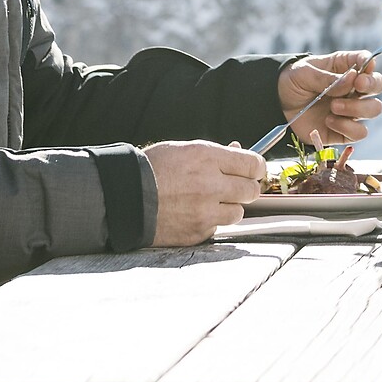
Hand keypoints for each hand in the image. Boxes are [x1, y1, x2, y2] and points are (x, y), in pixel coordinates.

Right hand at [143, 139, 266, 245]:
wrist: (125, 198)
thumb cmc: (152, 169)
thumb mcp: (184, 149)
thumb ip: (215, 152)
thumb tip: (238, 150)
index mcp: (208, 158)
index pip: (253, 164)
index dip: (256, 168)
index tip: (253, 170)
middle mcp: (210, 185)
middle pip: (251, 191)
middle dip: (245, 188)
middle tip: (234, 186)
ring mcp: (205, 211)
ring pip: (238, 212)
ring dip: (229, 207)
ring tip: (211, 201)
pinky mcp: (198, 232)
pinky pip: (218, 228)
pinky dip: (211, 222)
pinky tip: (194, 213)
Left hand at [278, 50, 381, 145]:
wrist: (277, 106)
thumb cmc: (293, 82)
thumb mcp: (305, 73)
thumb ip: (328, 78)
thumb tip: (352, 79)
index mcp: (345, 66)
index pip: (367, 61)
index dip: (369, 63)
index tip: (363, 68)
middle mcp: (353, 87)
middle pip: (379, 84)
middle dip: (371, 85)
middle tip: (356, 85)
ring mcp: (351, 109)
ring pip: (374, 109)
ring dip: (357, 108)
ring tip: (333, 106)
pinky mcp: (345, 130)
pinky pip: (360, 132)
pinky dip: (347, 127)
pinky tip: (329, 121)